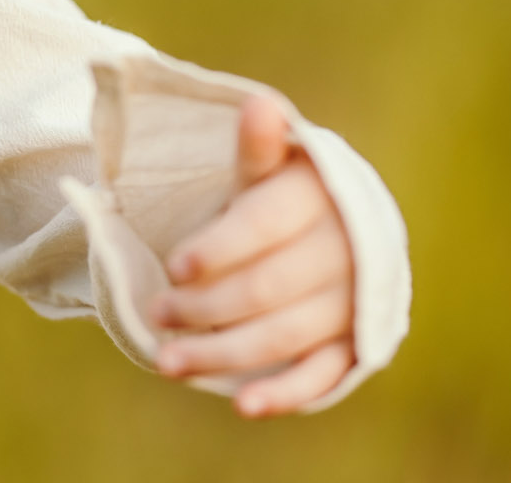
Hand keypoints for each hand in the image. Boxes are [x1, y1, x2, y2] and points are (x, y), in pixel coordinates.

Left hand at [149, 95, 355, 416]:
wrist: (341, 230)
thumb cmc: (285, 194)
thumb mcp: (270, 167)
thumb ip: (257, 148)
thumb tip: (259, 104)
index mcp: (319, 197)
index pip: (264, 226)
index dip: (218, 248)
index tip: (175, 266)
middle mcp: (343, 251)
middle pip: (267, 287)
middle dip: (206, 305)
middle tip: (157, 312)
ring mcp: (351, 301)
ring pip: (285, 333)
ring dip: (225, 353)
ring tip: (168, 361)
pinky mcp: (354, 343)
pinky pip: (323, 373)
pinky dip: (286, 392)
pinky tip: (244, 405)